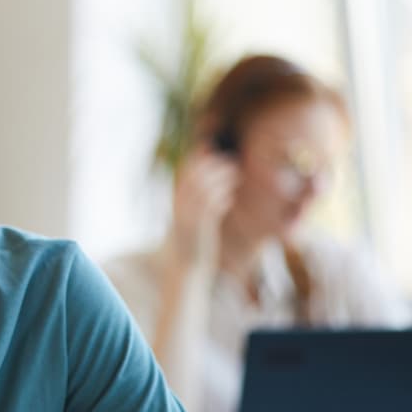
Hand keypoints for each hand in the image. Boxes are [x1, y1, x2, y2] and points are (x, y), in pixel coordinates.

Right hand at [171, 147, 238, 264]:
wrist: (182, 265)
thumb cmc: (189, 237)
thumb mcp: (188, 214)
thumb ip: (194, 195)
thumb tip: (209, 176)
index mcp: (176, 201)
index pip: (184, 172)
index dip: (197, 157)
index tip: (210, 146)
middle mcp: (179, 207)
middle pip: (195, 178)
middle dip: (214, 166)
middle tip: (231, 161)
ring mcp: (188, 219)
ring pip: (204, 191)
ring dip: (222, 180)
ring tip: (235, 175)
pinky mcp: (199, 230)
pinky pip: (210, 210)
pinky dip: (221, 199)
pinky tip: (228, 198)